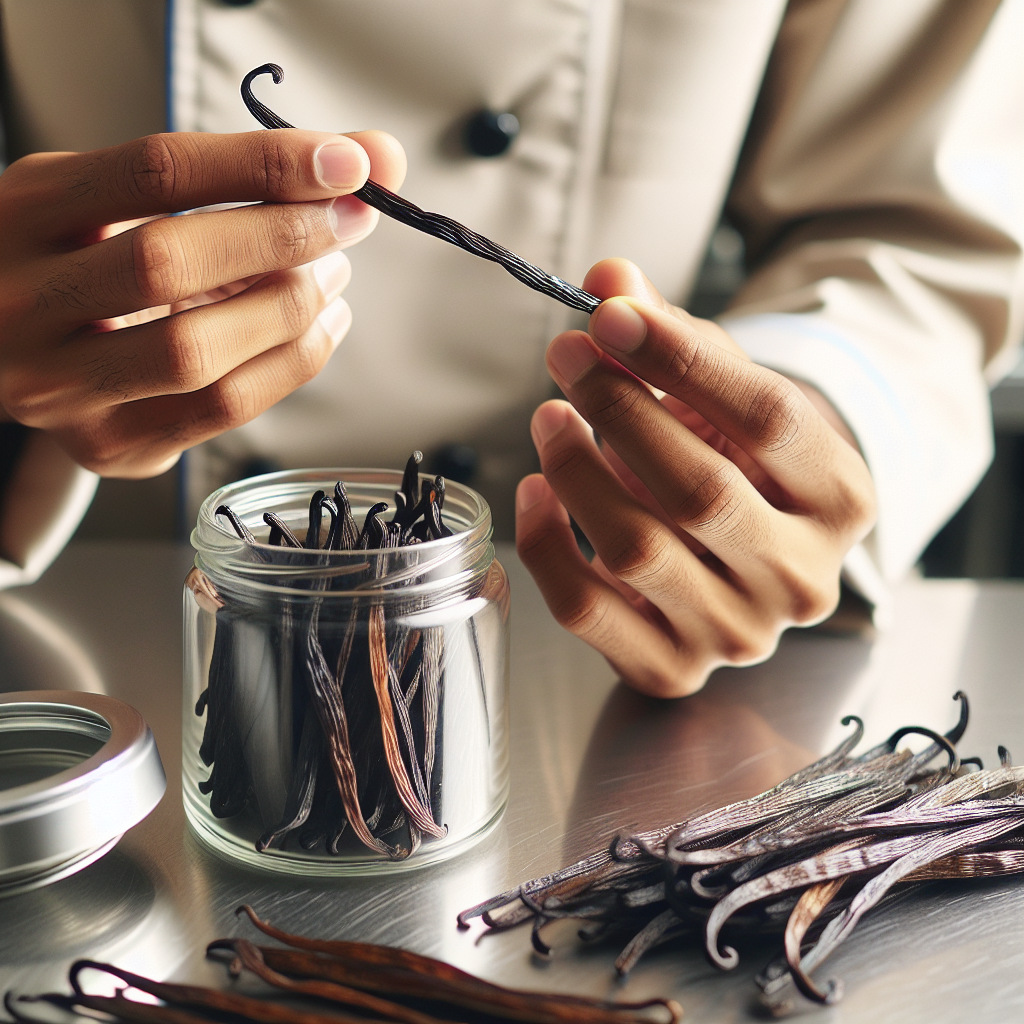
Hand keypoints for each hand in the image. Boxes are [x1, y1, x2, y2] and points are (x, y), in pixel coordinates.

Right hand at [0, 128, 405, 475]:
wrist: (18, 349)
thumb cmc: (91, 261)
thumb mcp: (129, 198)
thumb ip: (239, 172)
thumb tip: (375, 157)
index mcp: (29, 210)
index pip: (156, 172)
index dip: (264, 163)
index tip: (347, 163)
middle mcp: (25, 300)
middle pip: (170, 262)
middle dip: (284, 237)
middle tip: (351, 220)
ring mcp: (58, 384)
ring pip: (197, 351)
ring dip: (293, 308)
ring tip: (335, 275)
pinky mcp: (107, 444)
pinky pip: (222, 408)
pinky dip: (292, 363)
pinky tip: (322, 326)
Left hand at [516, 259, 875, 697]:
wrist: (742, 550)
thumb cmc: (738, 459)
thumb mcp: (726, 393)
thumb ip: (674, 335)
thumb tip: (607, 278)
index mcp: (842, 500)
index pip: (770, 420)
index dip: (681, 359)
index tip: (610, 315)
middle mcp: (802, 578)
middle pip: (700, 491)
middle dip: (618, 410)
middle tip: (566, 357)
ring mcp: (738, 634)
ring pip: (635, 550)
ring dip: (574, 469)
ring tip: (548, 417)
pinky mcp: (672, 668)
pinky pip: (586, 609)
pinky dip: (544, 543)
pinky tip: (534, 489)